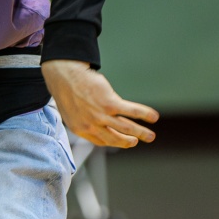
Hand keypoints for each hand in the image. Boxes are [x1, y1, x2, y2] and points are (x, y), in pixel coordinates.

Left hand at [42, 61, 158, 148]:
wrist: (64, 75)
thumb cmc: (67, 90)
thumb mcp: (71, 112)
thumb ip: (83, 121)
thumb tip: (95, 124)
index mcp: (81, 129)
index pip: (101, 141)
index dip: (114, 142)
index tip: (124, 141)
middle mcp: (91, 125)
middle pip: (116, 138)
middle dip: (130, 142)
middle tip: (139, 142)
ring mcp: (101, 115)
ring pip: (126, 128)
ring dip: (141, 133)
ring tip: (150, 137)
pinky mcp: (109, 103)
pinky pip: (131, 111)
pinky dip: (144, 114)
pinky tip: (153, 116)